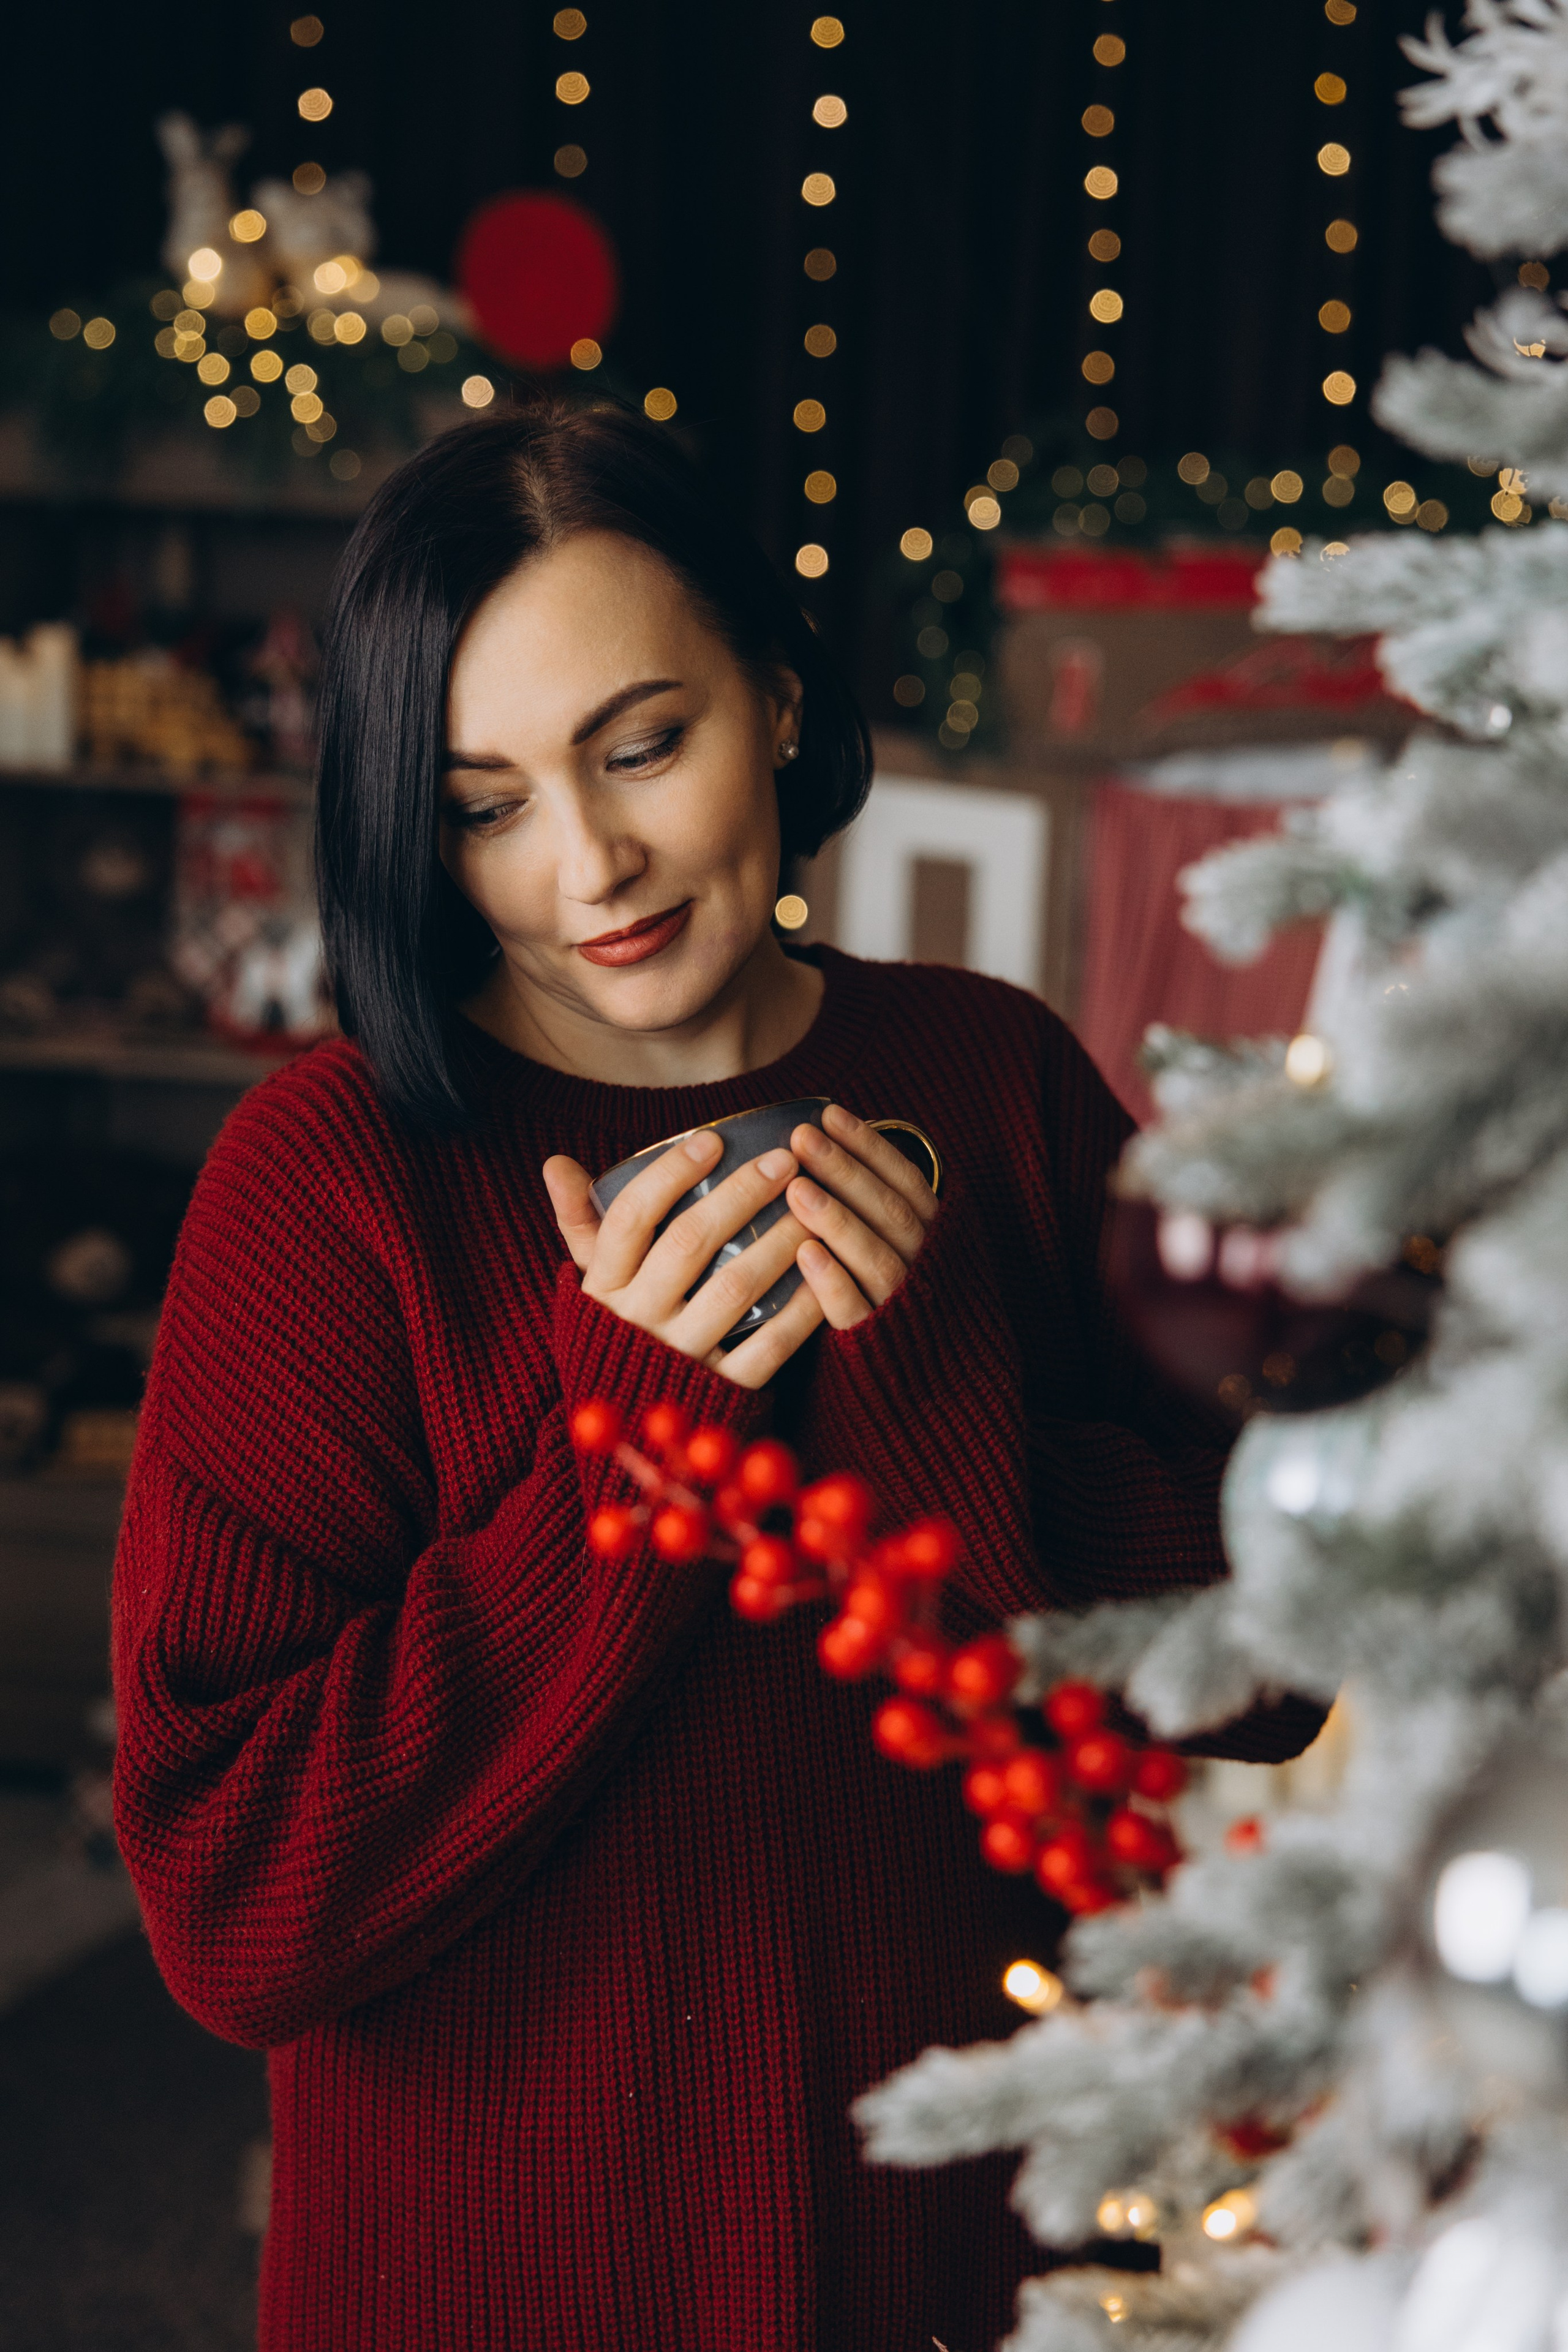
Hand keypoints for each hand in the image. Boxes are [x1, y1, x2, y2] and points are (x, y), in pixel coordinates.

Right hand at [544, 1130, 826, 1389]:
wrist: (633, 1427)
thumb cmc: (619, 1331)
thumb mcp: (592, 1283)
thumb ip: (580, 1224)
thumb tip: (556, 1163)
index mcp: (603, 1285)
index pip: (630, 1218)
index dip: (669, 1175)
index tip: (712, 1141)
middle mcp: (637, 1319)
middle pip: (688, 1243)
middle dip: (740, 1194)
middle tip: (784, 1161)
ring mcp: (681, 1356)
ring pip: (734, 1289)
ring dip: (777, 1242)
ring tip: (810, 1208)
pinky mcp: (722, 1392)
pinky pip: (769, 1346)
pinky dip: (801, 1309)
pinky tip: (823, 1272)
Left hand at [784, 1102, 937, 1329]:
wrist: (922, 1389)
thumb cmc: (891, 1303)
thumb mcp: (897, 1248)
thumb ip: (876, 1208)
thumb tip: (827, 1144)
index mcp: (938, 1239)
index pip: (907, 1182)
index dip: (870, 1147)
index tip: (829, 1114)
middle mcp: (929, 1270)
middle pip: (893, 1213)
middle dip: (847, 1172)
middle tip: (803, 1138)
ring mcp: (906, 1309)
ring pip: (880, 1259)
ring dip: (839, 1221)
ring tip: (798, 1189)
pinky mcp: (877, 1348)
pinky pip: (859, 1312)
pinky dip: (834, 1281)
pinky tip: (805, 1252)